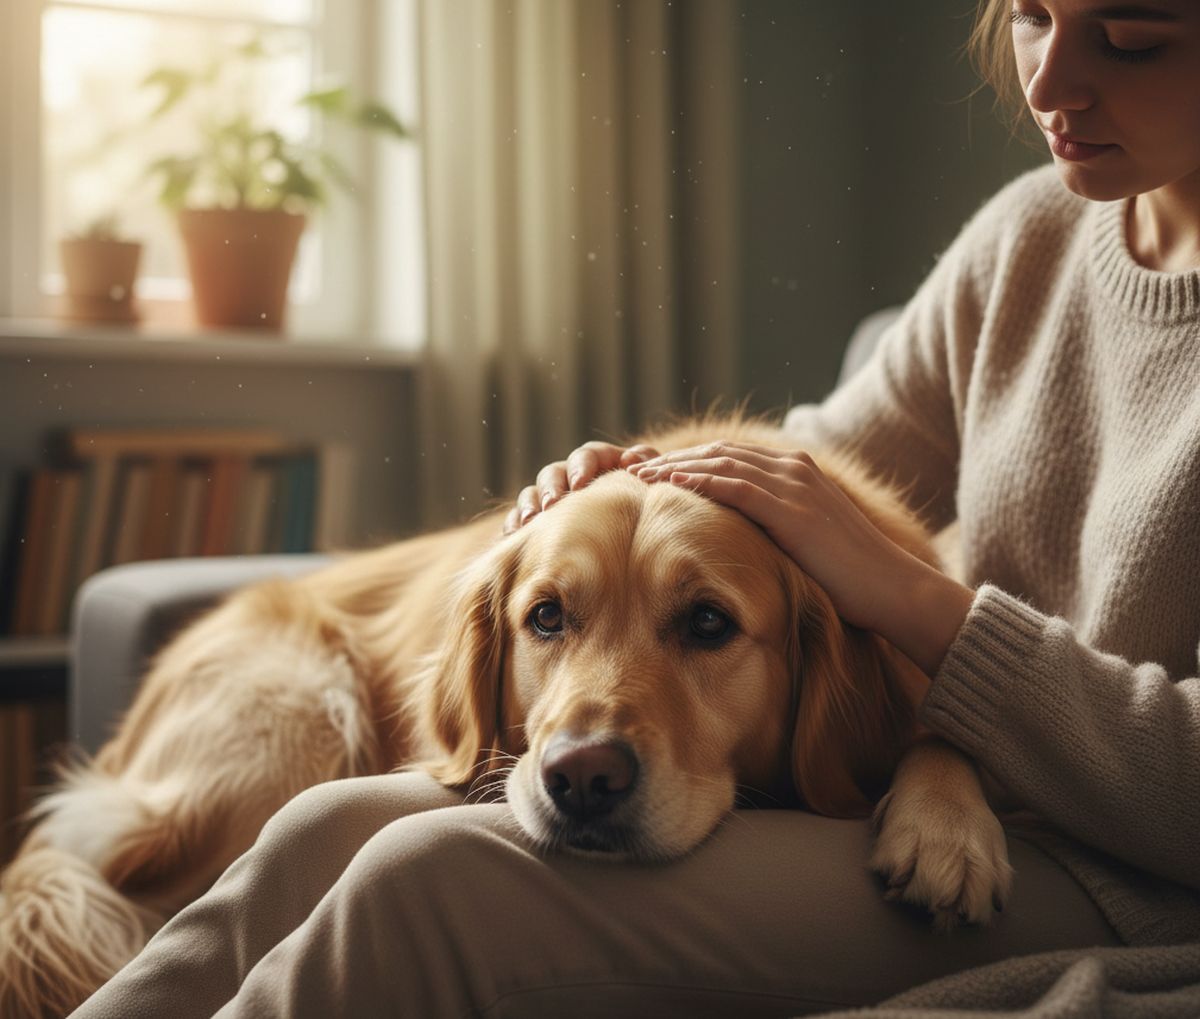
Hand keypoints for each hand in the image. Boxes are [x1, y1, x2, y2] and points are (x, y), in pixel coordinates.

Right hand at [504, 441, 658, 532]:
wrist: (637, 546)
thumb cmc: (647, 508)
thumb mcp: (653, 485)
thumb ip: (647, 465)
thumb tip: (630, 460)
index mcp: (600, 464)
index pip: (588, 455)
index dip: (582, 466)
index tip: (581, 484)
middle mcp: (572, 478)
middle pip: (554, 472)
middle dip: (552, 486)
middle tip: (554, 504)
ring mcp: (552, 500)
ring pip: (533, 494)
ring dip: (530, 505)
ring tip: (531, 521)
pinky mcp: (538, 524)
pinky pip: (518, 519)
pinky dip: (515, 526)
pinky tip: (515, 537)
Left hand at [628, 441, 973, 675]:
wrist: (891, 588)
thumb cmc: (850, 577)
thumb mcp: (806, 542)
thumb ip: (775, 529)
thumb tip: (740, 544)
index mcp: (796, 472)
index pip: (728, 457)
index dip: (686, 460)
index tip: (649, 469)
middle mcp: (793, 468)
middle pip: (717, 453)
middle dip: (671, 458)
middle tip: (630, 463)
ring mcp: (794, 484)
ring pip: (720, 463)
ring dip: (674, 466)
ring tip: (637, 474)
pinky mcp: (792, 507)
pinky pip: (735, 486)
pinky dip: (699, 481)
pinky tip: (669, 485)